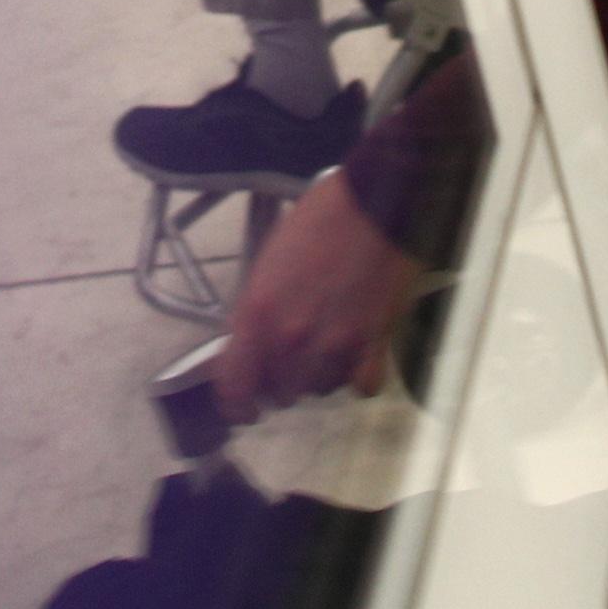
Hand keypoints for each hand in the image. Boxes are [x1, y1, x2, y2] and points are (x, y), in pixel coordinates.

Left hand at [213, 173, 423, 419]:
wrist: (372, 203)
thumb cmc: (316, 223)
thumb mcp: (267, 264)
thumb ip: (254, 313)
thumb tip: (249, 348)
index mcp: (257, 314)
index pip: (234, 386)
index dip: (235, 403)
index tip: (244, 406)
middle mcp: (291, 338)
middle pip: (279, 393)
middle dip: (281, 380)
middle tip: (293, 355)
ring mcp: (334, 344)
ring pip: (319, 391)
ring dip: (320, 375)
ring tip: (329, 343)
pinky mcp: (373, 345)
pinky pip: (360, 385)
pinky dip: (358, 373)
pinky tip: (359, 351)